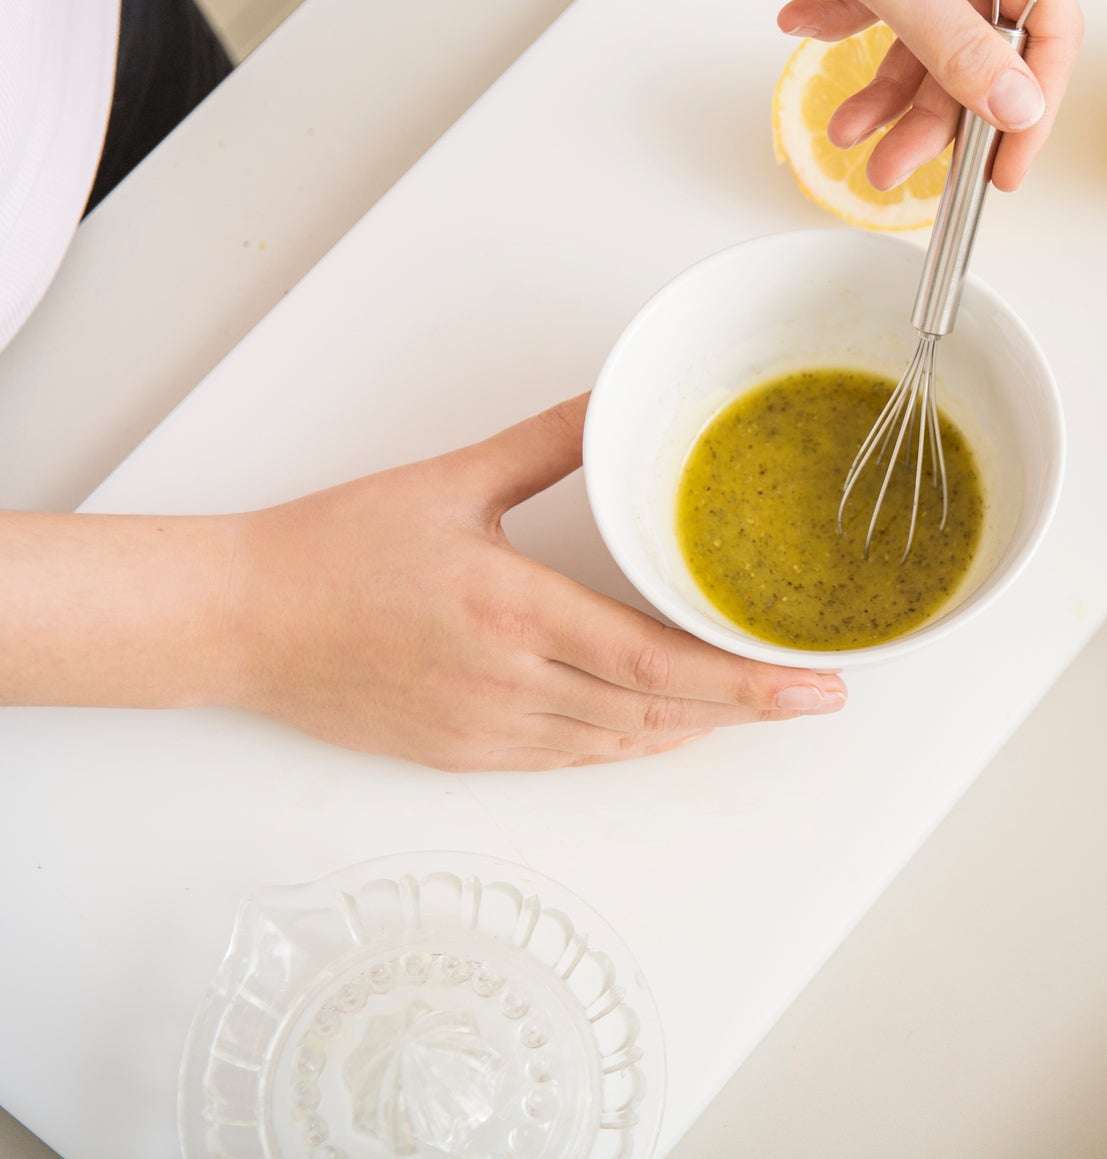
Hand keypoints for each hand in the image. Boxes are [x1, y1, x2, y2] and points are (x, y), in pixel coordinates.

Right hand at [222, 395, 845, 770]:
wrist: (237, 622)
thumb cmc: (333, 548)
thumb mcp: (450, 480)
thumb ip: (548, 444)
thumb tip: (614, 399)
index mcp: (511, 610)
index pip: (655, 660)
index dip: (745, 680)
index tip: (813, 684)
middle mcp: (509, 683)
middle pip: (657, 712)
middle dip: (747, 709)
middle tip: (817, 699)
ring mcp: (488, 730)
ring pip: (621, 743)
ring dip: (696, 728)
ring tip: (761, 706)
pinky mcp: (466, 757)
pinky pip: (573, 760)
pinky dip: (633, 744)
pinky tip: (671, 725)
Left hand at [669, 0, 1082, 191]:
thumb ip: (951, 40)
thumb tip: (1014, 103)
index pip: (1047, 29)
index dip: (1029, 107)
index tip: (1001, 168)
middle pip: (980, 45)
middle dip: (933, 113)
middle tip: (896, 164)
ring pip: (927, 32)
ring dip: (885, 84)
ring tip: (846, 127)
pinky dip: (844, 25)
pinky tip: (805, 24)